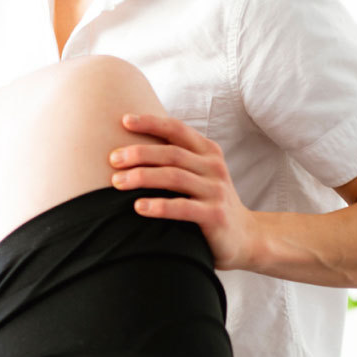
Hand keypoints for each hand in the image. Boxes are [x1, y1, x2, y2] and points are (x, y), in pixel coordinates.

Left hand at [109, 113, 258, 270]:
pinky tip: (138, 207)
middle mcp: (214, 167)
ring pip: (174, 177)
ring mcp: (216, 191)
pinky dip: (159, 206)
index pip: (177, 129)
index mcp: (208, 152)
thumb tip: (128, 147)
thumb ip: (176, 160)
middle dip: (139, 154)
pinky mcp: (215, 216)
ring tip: (116, 182)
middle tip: (112, 160)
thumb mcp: (199, 175)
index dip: (150, 122)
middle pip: (171, 153)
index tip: (124, 120)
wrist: (244, 237)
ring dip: (142, 177)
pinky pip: (183, 208)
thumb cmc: (209, 202)